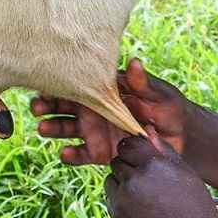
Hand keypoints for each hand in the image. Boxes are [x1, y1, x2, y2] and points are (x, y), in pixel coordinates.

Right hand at [32, 58, 188, 164]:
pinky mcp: (100, 153)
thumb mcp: (159, 94)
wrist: (180, 137)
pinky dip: (71, 155)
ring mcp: (95, 132)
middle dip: (46, 106)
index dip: (58, 84)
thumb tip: (134, 62)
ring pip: (65, 129)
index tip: (44, 84)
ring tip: (44, 129)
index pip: (76, 84)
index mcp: (103, 91)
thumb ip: (143, 84)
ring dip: (53, 129)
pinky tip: (65, 153)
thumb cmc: (169, 108)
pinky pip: (80, 155)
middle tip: (37, 108)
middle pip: (63, 106)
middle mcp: (93, 110)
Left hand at [104, 132, 217, 217]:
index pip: (129, 143)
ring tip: (145, 194)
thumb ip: (164, 151)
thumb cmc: (196, 209)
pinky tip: (141, 207)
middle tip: (148, 178)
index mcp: (155, 164)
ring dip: (122, 180)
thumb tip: (147, 130)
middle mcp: (135, 179)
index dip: (135, 149)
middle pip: (118, 159)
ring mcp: (123, 198)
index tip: (144, 157)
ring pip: (112, 177)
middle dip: (129, 164)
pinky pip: (111, 196)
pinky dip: (121, 197)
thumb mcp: (186, 174)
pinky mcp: (117, 215)